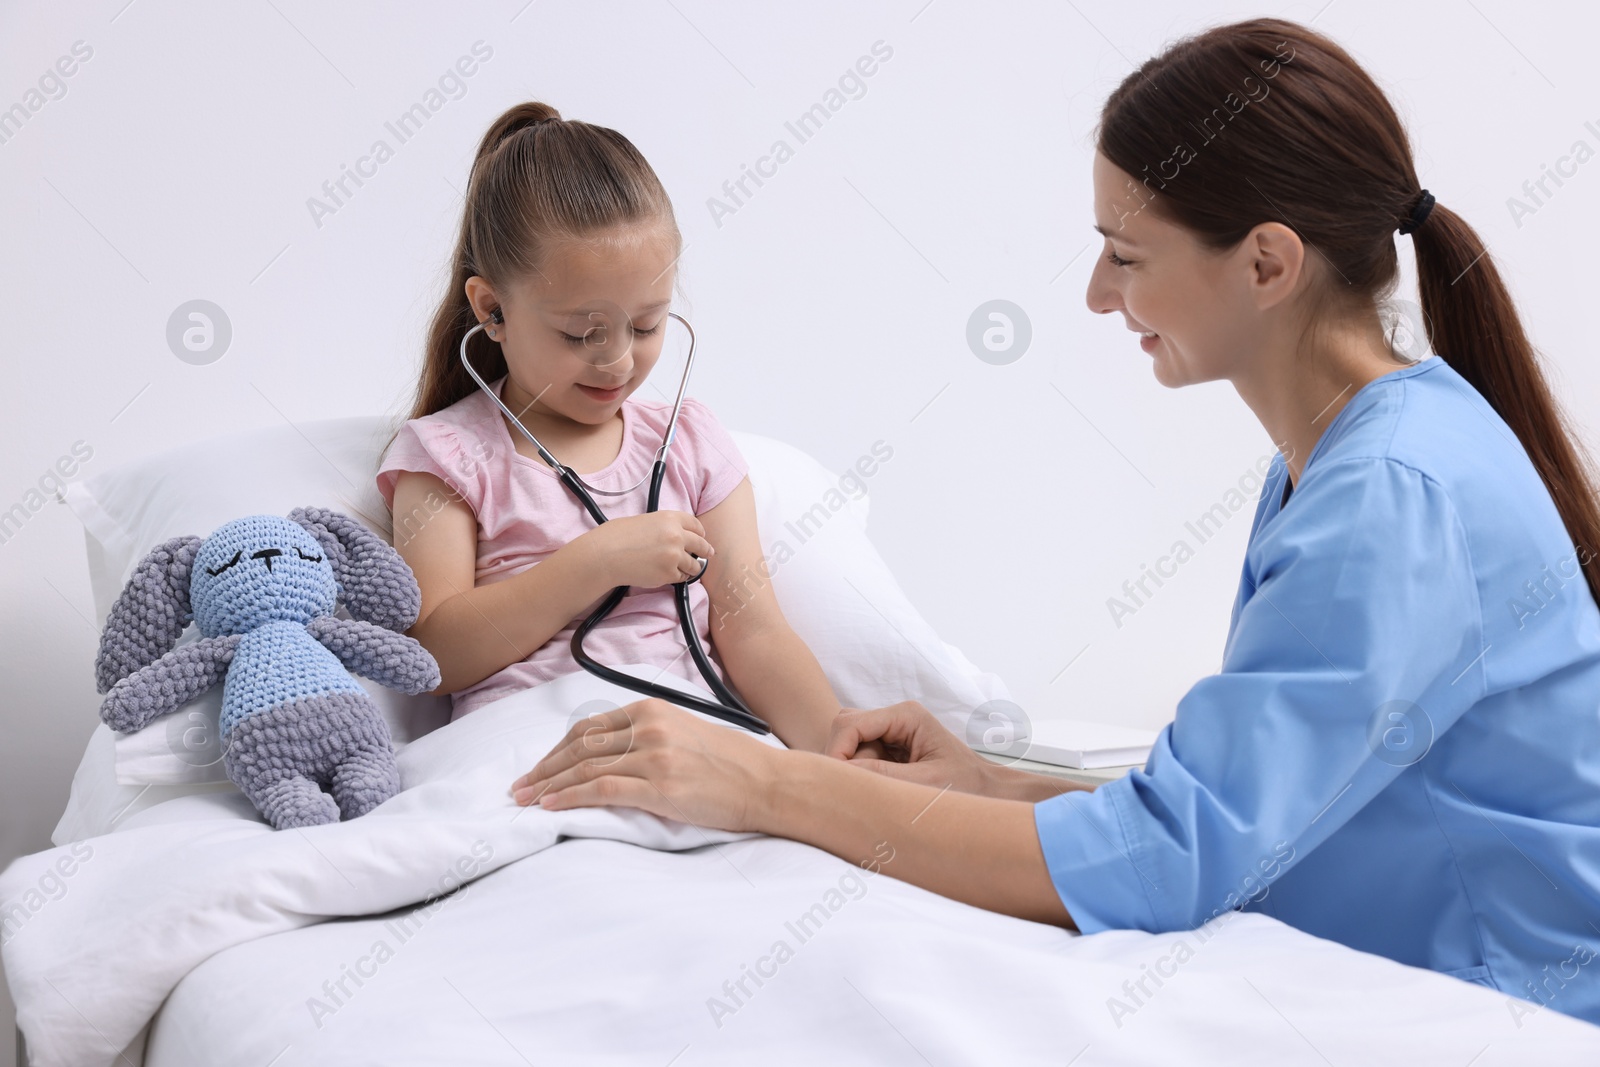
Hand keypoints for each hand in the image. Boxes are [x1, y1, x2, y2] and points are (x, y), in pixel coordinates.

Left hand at [509, 698, 773, 830]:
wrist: (767, 782)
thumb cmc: (731, 764)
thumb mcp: (685, 733)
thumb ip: (648, 737)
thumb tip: (610, 756)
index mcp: (652, 710)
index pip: (589, 728)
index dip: (556, 749)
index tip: (539, 768)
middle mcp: (648, 727)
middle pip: (580, 747)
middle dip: (543, 768)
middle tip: (518, 787)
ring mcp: (654, 756)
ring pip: (585, 768)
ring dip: (548, 785)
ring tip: (524, 800)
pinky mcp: (660, 786)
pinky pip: (603, 790)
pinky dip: (571, 797)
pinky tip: (551, 806)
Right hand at [577, 511, 714, 589]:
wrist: (606, 555)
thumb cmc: (617, 536)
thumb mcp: (645, 520)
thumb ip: (663, 527)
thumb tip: (673, 536)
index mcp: (670, 518)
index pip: (695, 525)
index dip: (700, 532)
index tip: (701, 537)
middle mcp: (677, 536)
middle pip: (701, 544)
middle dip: (705, 550)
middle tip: (708, 554)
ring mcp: (675, 556)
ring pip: (694, 565)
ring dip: (691, 567)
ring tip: (686, 569)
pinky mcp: (669, 574)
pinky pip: (681, 577)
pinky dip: (678, 577)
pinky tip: (669, 575)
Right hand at [825, 702, 993, 794]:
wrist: (987, 791)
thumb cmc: (965, 785)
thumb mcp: (925, 784)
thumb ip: (883, 776)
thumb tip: (842, 775)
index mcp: (906, 715)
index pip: (850, 723)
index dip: (837, 751)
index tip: (838, 782)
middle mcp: (895, 717)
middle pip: (845, 728)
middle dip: (844, 758)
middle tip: (858, 788)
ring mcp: (890, 730)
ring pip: (849, 742)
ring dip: (854, 766)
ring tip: (881, 786)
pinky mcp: (888, 747)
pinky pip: (859, 755)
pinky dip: (862, 771)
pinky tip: (882, 786)